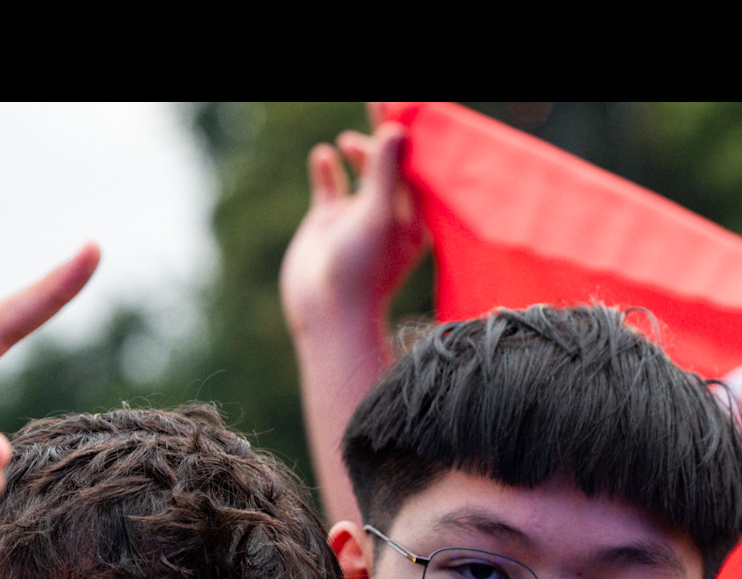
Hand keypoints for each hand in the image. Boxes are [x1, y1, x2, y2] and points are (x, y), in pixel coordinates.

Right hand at [280, 125, 426, 337]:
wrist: (326, 312)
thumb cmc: (362, 270)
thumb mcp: (378, 216)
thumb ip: (386, 172)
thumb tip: (396, 130)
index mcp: (412, 213)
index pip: (417, 163)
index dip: (411, 133)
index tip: (401, 105)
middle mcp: (388, 211)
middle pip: (391, 160)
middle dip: (385, 133)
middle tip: (376, 103)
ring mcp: (357, 215)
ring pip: (362, 170)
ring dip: (358, 150)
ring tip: (347, 142)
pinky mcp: (328, 222)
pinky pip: (330, 185)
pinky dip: (328, 168)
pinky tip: (324, 156)